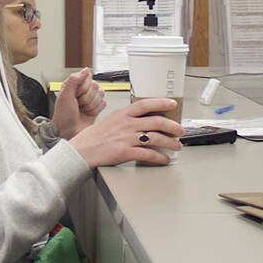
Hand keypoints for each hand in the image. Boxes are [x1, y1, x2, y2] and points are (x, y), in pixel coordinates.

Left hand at [52, 69, 107, 138]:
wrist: (69, 132)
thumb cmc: (63, 116)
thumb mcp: (64, 95)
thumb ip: (74, 80)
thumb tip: (85, 70)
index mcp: (74, 85)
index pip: (87, 78)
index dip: (83, 87)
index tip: (76, 95)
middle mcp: (83, 90)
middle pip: (96, 86)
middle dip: (87, 98)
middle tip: (79, 104)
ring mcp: (90, 99)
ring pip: (101, 94)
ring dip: (91, 105)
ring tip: (82, 109)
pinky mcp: (96, 107)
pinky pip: (103, 103)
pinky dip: (96, 110)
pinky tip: (88, 113)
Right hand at [67, 98, 182, 167]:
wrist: (81, 151)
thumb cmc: (94, 138)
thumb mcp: (110, 121)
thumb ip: (126, 119)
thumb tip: (142, 121)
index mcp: (122, 114)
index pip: (146, 104)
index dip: (161, 103)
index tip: (172, 104)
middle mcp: (126, 124)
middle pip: (156, 122)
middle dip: (173, 126)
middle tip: (180, 130)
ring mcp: (126, 138)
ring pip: (156, 138)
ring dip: (170, 143)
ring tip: (177, 146)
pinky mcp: (125, 152)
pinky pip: (148, 154)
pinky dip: (160, 157)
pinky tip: (164, 159)